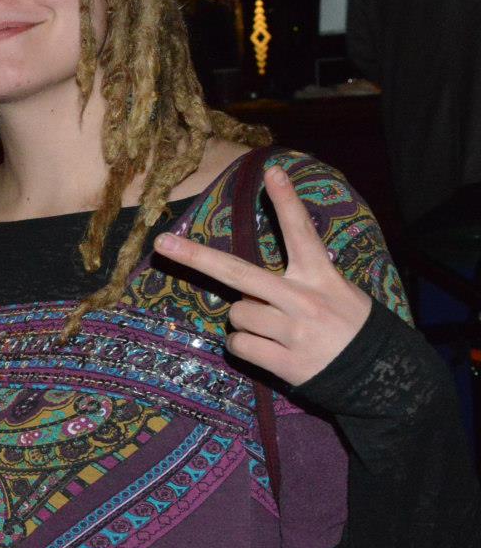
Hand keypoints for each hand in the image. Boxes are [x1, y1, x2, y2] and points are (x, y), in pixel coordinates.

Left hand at [153, 166, 372, 387]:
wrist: (384, 376)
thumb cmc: (351, 328)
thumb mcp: (339, 292)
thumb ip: (299, 281)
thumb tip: (246, 286)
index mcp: (321, 277)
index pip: (301, 232)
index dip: (286, 201)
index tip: (272, 171)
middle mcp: (304, 300)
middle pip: (239, 273)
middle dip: (196, 257)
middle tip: (164, 243)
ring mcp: (294, 332)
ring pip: (237, 314)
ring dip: (246, 321)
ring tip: (275, 329)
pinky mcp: (286, 362)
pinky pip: (239, 345)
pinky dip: (246, 347)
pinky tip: (270, 350)